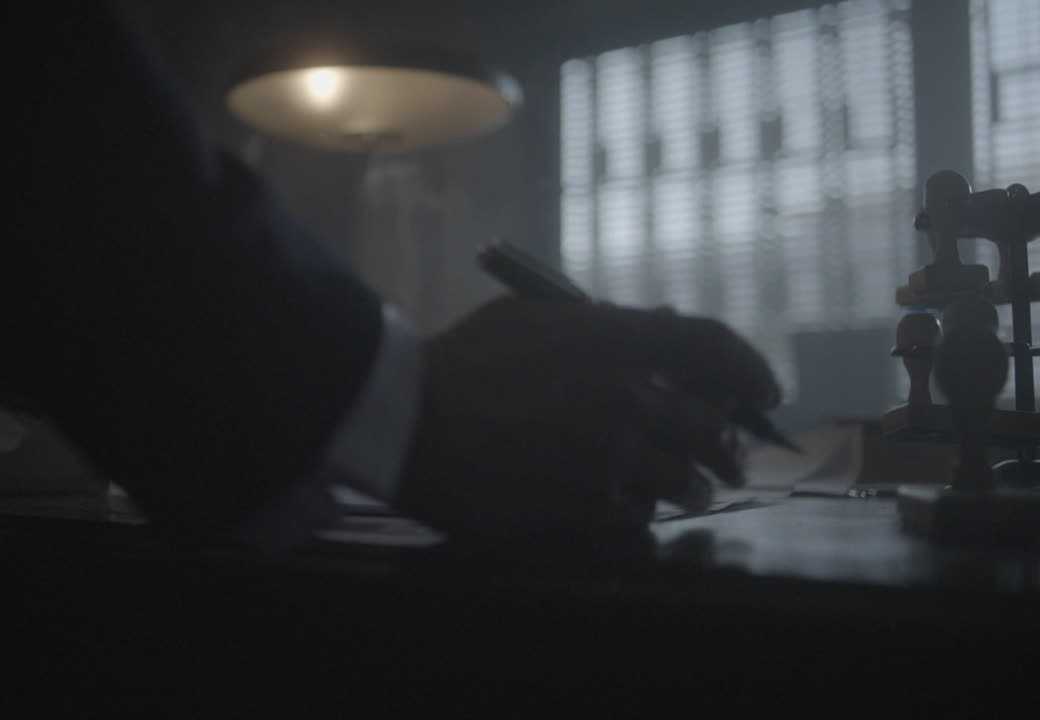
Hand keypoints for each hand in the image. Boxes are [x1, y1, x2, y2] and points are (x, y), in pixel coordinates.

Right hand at [393, 297, 779, 539]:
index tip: (766, 391)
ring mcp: (608, 456)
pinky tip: (628, 506)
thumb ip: (596, 324)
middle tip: (731, 455)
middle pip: (712, 425)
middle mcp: (626, 398)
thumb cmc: (460, 360)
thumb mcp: (528, 319)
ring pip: (684, 480)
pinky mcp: (583, 505)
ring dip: (694, 485)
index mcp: (615, 341)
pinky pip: (636, 513)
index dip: (750, 370)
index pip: (713, 349)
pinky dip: (640, 509)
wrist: (409, 420)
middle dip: (729, 443)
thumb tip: (649, 326)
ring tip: (692, 490)